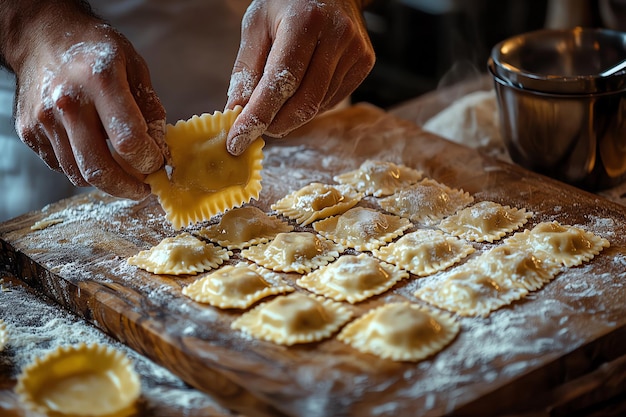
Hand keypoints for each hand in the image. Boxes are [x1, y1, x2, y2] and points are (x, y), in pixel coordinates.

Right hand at [7, 5, 165, 199]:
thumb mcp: (134, 66)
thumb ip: (150, 109)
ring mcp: (44, 120)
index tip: (158, 163)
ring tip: (124, 173)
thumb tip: (161, 148)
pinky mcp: (29, 131)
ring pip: (78, 174)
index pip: (129, 140)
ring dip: (107, 181)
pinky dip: (83, 168)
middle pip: (99, 169)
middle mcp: (67, 103)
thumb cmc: (93, 49)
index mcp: (100, 81)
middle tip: (143, 189)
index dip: (149, 160)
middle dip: (128, 189)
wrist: (41, 36)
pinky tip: (95, 153)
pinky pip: (62, 165)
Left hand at [225, 0, 374, 154]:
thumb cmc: (288, 4)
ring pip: (317, 106)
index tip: (236, 141)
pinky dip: (309, 105)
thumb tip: (236, 113)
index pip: (280, 82)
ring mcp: (355, 52)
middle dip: (275, 124)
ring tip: (276, 100)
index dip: (257, 116)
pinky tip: (301, 88)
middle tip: (254, 130)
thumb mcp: (256, 24)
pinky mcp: (364, 64)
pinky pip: (331, 100)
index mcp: (304, 21)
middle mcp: (336, 36)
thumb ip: (246, 70)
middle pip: (304, 102)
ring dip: (291, 114)